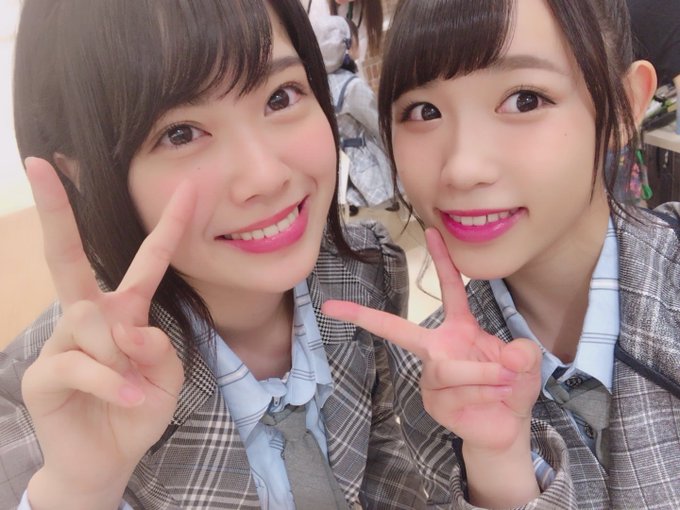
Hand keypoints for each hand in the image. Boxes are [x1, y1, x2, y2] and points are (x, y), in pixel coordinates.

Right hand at [21, 158, 193, 507]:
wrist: (108, 458)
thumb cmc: (139, 409)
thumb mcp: (167, 377)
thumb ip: (158, 348)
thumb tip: (129, 328)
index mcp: (124, 311)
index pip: (147, 262)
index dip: (169, 227)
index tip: (188, 188)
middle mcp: (88, 317)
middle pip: (69, 257)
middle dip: (56, 210)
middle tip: (39, 165)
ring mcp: (60, 342)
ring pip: (91, 321)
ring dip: (121, 357)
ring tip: (134, 388)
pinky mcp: (42, 373)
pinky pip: (80, 363)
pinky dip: (113, 383)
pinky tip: (129, 399)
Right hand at [322, 227, 541, 453]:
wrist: (505, 427)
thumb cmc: (510, 387)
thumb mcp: (525, 365)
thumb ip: (522, 354)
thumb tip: (509, 357)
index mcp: (458, 329)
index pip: (450, 289)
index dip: (442, 260)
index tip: (430, 232)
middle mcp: (438, 348)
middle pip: (398, 329)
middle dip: (363, 316)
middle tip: (332, 306)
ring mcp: (431, 376)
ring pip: (447, 367)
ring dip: (483, 374)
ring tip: (505, 382)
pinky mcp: (431, 401)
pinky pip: (454, 391)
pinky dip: (482, 393)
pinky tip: (493, 400)